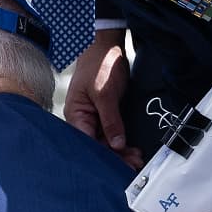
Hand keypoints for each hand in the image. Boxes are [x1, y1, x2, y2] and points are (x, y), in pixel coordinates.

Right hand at [64, 29, 140, 167]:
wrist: (105, 46)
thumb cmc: (98, 64)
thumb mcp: (105, 93)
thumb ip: (111, 120)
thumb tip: (116, 144)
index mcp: (76, 116)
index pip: (88, 144)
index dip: (104, 156)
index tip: (120, 165)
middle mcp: (82, 120)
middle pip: (97, 146)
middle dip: (115, 157)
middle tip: (133, 164)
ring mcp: (93, 118)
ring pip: (105, 142)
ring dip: (120, 151)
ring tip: (136, 159)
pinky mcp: (104, 115)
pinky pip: (111, 133)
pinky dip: (121, 141)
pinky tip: (131, 149)